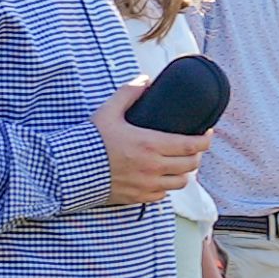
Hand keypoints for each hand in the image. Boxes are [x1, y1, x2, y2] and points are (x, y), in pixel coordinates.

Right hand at [96, 78, 211, 207]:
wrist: (71, 170)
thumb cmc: (90, 140)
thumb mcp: (109, 110)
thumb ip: (129, 92)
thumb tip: (145, 79)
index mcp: (150, 144)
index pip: (191, 145)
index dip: (206, 140)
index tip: (208, 132)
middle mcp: (153, 168)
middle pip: (191, 165)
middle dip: (197, 155)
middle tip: (194, 146)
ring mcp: (147, 185)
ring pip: (180, 183)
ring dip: (184, 172)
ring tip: (179, 162)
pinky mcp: (138, 198)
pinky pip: (163, 195)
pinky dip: (166, 186)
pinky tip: (161, 176)